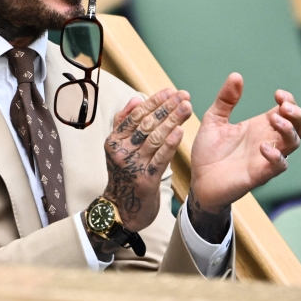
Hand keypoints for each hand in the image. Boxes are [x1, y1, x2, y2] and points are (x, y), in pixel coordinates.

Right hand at [103, 88, 191, 232]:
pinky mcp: (145, 179)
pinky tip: (181, 131)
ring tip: (187, 107)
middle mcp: (120, 151)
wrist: (121, 209)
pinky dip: (170, 143)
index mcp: (113, 140)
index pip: (134, 115)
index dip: (153, 101)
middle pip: (146, 124)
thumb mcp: (117, 149)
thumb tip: (135, 99)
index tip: (170, 91)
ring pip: (154, 138)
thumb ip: (124, 123)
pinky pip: (160, 158)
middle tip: (184, 95)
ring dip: (172, 120)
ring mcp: (132, 165)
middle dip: (167, 107)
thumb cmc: (124, 175)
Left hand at [188, 74, 300, 236]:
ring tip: (274, 120)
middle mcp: (268, 141)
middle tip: (283, 106)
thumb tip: (236, 75)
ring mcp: (266, 158)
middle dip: (297, 114)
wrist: (198, 180)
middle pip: (299, 127)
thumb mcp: (213, 120)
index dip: (289, 101)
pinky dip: (276, 156)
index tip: (278, 94)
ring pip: (293, 144)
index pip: (287, 112)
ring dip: (288, 130)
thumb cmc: (209, 152)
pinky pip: (279, 166)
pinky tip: (264, 147)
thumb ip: (225, 100)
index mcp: (259, 127)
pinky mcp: (259, 174)